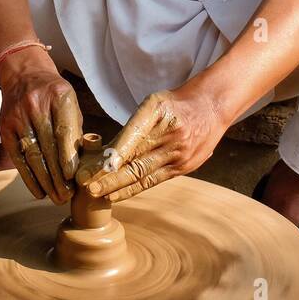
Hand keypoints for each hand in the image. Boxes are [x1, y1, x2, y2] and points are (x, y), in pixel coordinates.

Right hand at [0, 47, 82, 203]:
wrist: (23, 74)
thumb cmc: (53, 93)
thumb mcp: (70, 102)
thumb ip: (76, 130)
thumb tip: (83, 164)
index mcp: (59, 96)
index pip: (63, 130)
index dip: (68, 156)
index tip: (73, 178)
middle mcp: (36, 105)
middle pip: (47, 146)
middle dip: (58, 175)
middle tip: (66, 196)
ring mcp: (18, 116)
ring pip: (32, 154)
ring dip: (44, 180)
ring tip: (55, 197)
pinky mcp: (5, 127)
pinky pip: (17, 156)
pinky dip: (28, 176)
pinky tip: (38, 190)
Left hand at [84, 89, 227, 201]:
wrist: (211, 107)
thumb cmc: (175, 105)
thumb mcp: (154, 103)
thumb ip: (133, 126)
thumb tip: (105, 152)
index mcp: (159, 112)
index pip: (134, 134)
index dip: (116, 153)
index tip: (97, 166)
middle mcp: (170, 134)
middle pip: (136, 159)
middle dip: (109, 175)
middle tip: (87, 185)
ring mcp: (178, 153)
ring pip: (143, 174)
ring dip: (117, 186)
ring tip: (95, 193)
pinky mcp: (183, 167)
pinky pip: (154, 181)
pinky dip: (133, 189)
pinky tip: (115, 195)